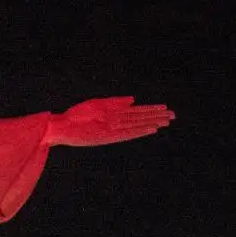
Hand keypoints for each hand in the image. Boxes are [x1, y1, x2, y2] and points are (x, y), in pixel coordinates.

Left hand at [46, 97, 172, 146]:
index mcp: (114, 114)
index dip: (152, 110)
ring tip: (167, 122)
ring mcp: (113, 129)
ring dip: (152, 123)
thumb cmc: (77, 115)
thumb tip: (134, 100)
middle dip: (157, 116)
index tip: (166, 108)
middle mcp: (116, 123)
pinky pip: (127, 133)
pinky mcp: (107, 136)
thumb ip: (116, 102)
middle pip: (141, 118)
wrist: (61, 126)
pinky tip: (151, 129)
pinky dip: (139, 131)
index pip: (138, 111)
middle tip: (174, 116)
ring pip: (137, 125)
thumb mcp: (98, 105)